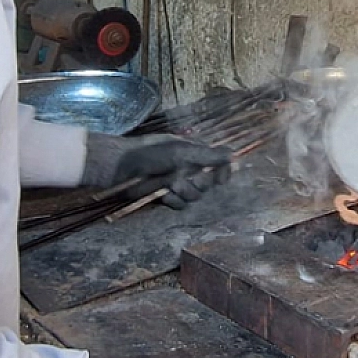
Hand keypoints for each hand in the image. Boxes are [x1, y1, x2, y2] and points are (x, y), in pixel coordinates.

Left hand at [82, 133, 231, 207]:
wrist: (123, 169)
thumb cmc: (151, 154)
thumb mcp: (181, 152)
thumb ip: (208, 156)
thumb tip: (234, 154)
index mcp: (194, 152)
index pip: (218, 163)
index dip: (222, 172)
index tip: (222, 179)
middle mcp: (189, 167)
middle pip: (208, 183)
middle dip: (198, 182)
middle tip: (184, 177)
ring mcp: (178, 183)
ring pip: (195, 196)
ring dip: (184, 191)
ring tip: (170, 185)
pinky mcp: (168, 197)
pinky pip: (182, 205)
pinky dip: (174, 201)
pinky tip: (163, 195)